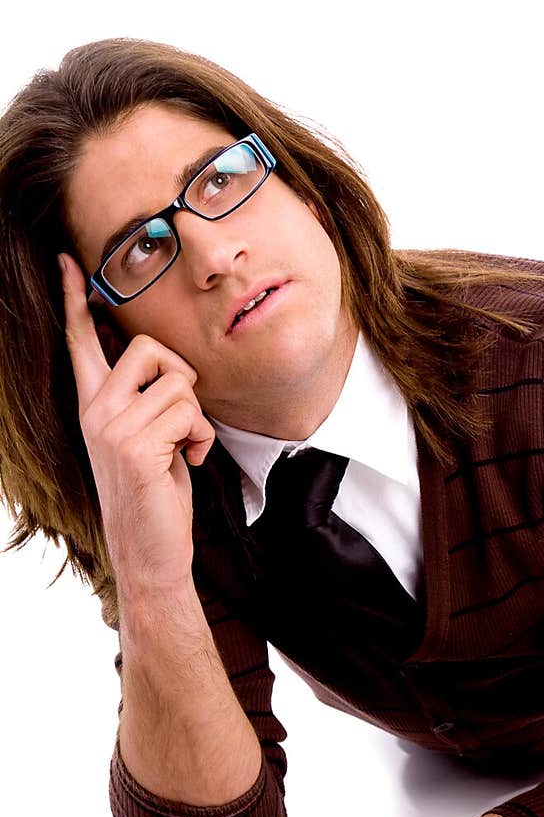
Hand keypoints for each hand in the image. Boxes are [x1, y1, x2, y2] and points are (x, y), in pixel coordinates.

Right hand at [59, 252, 215, 601]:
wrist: (151, 553)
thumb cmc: (157, 497)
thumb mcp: (150, 440)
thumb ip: (149, 402)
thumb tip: (173, 369)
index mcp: (93, 406)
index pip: (82, 343)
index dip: (74, 301)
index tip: (70, 263)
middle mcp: (95, 412)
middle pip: (150, 347)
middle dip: (184, 377)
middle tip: (183, 418)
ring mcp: (112, 429)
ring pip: (179, 383)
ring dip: (197, 418)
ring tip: (183, 449)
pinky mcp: (136, 448)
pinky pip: (188, 413)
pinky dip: (201, 437)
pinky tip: (187, 463)